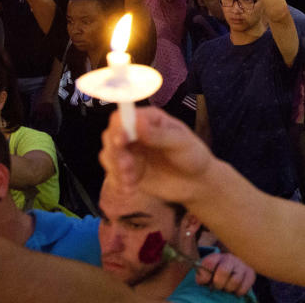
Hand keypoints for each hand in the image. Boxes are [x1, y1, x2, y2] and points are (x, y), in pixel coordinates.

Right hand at [100, 108, 215, 204]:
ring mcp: (130, 151)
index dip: (119, 126)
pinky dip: (119, 182)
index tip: (122, 139)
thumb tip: (138, 123)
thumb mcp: (181, 143)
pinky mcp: (127, 170)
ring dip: (116, 168)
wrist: (196, 183)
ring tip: (131, 180)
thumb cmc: (193, 155)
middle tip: (127, 165)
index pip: (124, 116)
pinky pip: (113, 173)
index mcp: (149, 119)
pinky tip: (130, 189)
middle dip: (116, 151)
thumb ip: (160, 135)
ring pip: (109, 155)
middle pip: (111, 135)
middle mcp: (135, 132)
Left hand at [196, 252, 255, 295]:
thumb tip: (206, 280)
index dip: (205, 276)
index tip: (206, 281)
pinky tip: (235, 290)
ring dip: (229, 289)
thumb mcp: (204, 276)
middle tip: (217, 287)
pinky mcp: (251, 273)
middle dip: (218, 284)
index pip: (209, 264)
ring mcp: (241, 264)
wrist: (229, 275)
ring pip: (235, 281)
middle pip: (223, 272)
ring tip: (226, 288)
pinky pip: (244, 287)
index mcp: (215, 257)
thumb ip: (202, 276)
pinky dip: (238, 292)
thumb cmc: (214, 278)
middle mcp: (229, 258)